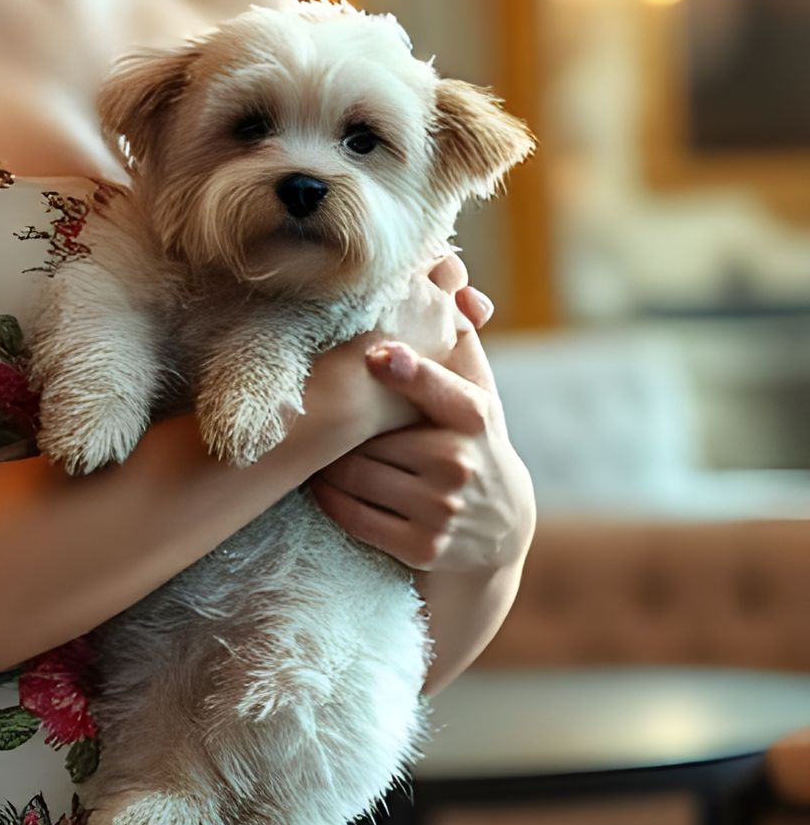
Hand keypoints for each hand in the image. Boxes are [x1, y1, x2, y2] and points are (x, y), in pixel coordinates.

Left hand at [310, 275, 534, 577]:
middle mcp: (461, 464)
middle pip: (373, 438)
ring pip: (355, 477)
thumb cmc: (474, 447)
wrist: (500, 536)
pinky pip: (351, 515)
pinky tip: (325, 488)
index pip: (443, 392)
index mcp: (476, 418)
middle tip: (327, 423)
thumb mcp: (479, 398)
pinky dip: (330, 500)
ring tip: (324, 455)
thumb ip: (458, 344)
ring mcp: (442, 510)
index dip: (412, 374)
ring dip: (330, 467)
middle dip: (347, 434)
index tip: (380, 355)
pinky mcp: (421, 547)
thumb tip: (450, 277)